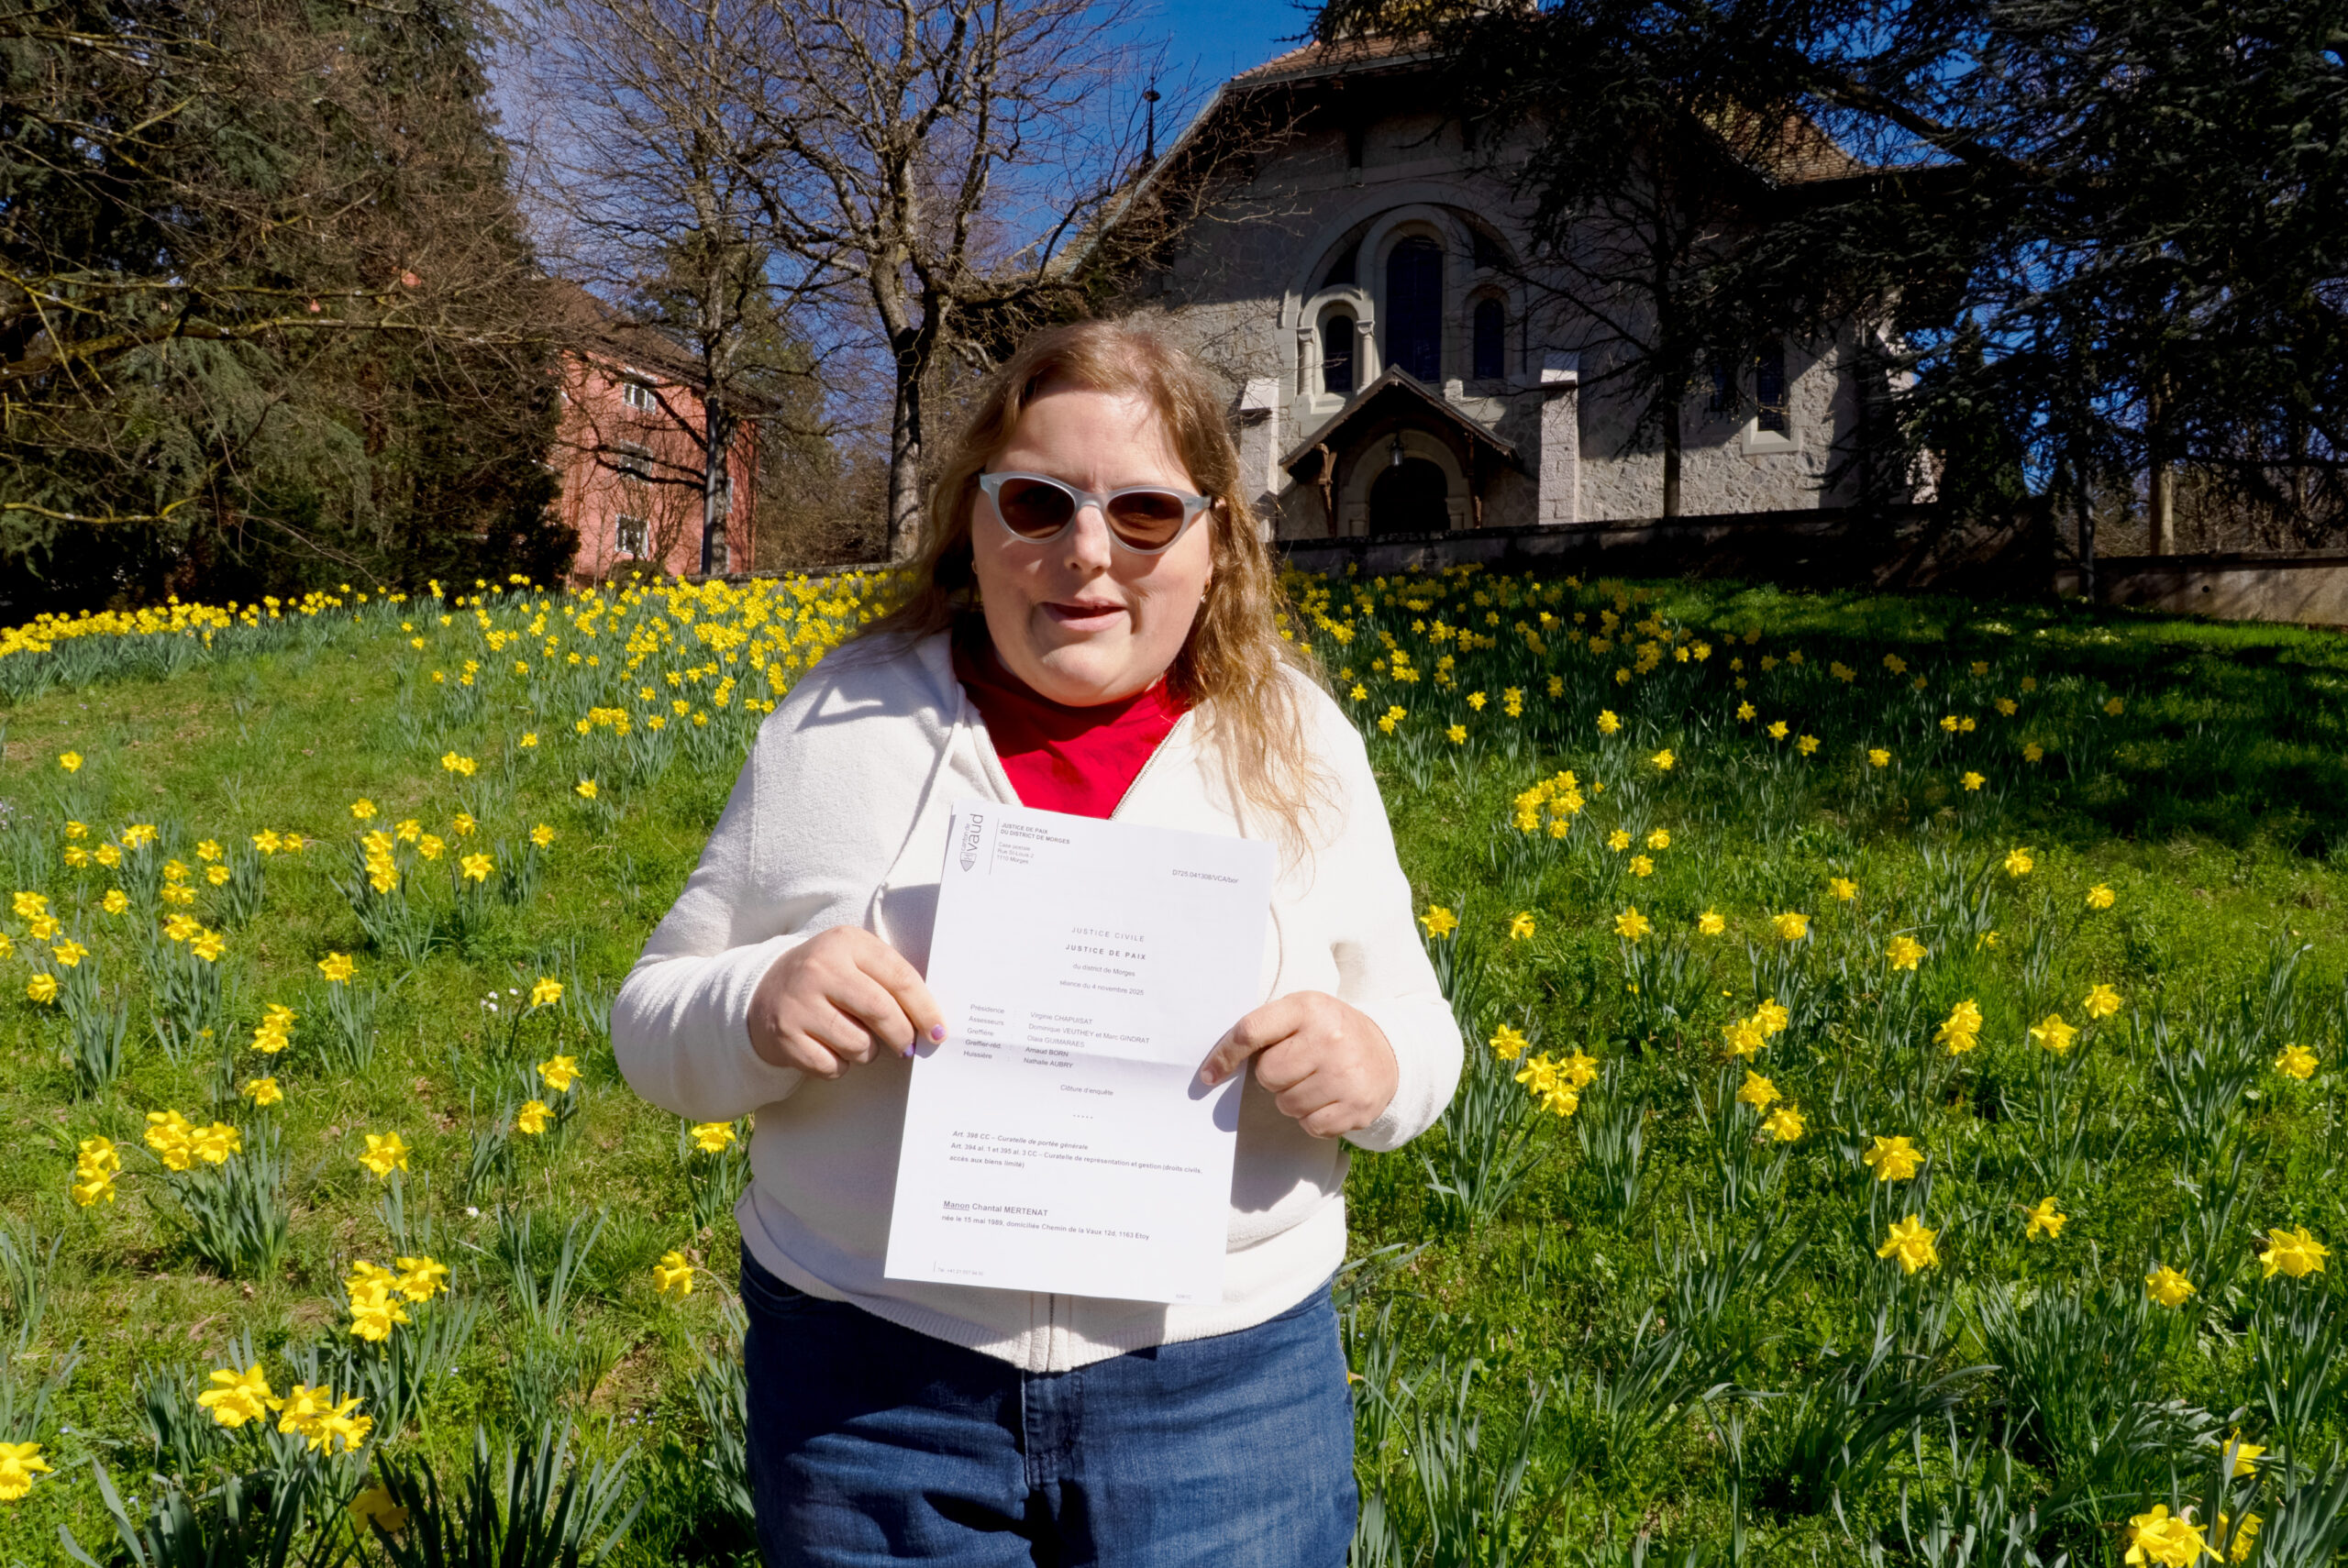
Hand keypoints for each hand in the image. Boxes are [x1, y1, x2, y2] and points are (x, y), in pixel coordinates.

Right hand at [748, 927, 944, 1078]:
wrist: (763, 992)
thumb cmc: (826, 979)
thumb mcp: (854, 961)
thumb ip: (891, 980)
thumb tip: (931, 1023)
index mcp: (845, 942)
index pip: (900, 977)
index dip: (925, 1009)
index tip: (938, 1031)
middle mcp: (819, 969)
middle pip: (881, 1012)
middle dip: (903, 1036)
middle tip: (907, 1046)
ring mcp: (799, 1003)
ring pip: (859, 1044)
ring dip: (868, 1052)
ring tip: (857, 1039)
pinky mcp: (785, 1036)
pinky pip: (832, 1065)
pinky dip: (840, 1065)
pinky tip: (831, 1048)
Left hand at [1199, 991, 1397, 1138]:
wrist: (1389, 1053)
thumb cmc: (1329, 1032)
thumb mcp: (1302, 1012)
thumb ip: (1264, 1029)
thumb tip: (1214, 1069)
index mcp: (1309, 1008)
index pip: (1251, 1031)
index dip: (1224, 1055)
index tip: (1208, 1075)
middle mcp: (1329, 1039)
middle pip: (1267, 1075)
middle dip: (1275, 1076)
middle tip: (1297, 1065)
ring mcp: (1346, 1075)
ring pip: (1287, 1104)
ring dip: (1293, 1098)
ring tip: (1315, 1081)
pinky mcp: (1357, 1107)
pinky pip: (1310, 1125)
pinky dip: (1312, 1118)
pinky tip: (1328, 1099)